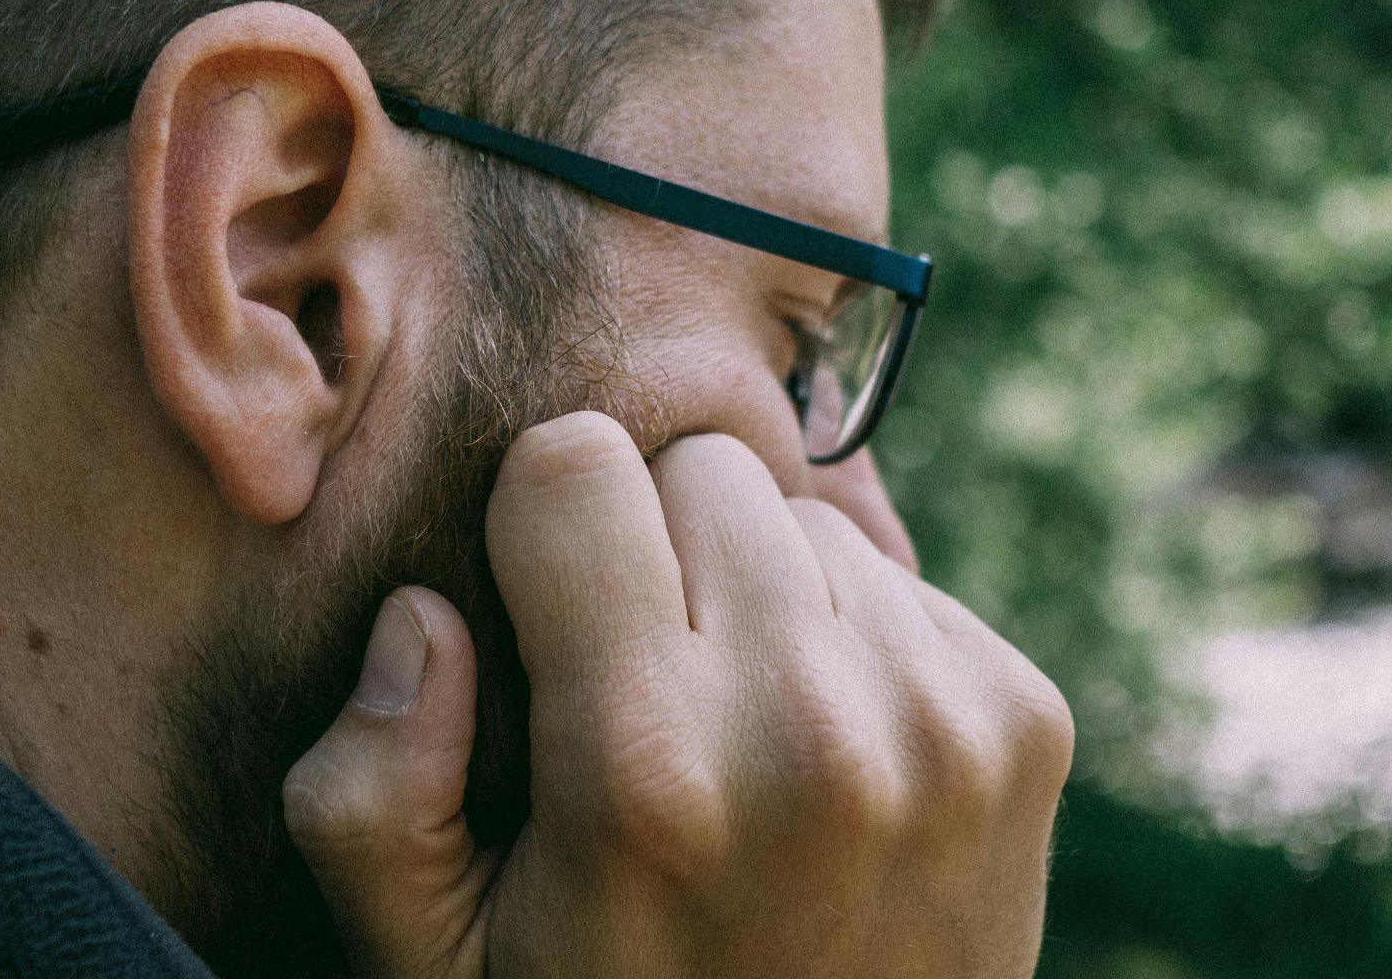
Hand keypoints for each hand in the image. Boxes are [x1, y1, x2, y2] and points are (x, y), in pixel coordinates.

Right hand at [283, 412, 1072, 977]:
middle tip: (649, 688)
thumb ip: (366, 793)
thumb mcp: (433, 964)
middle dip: (659, 550)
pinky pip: (903, 581)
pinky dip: (856, 638)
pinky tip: (831, 753)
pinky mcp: (1026, 721)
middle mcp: (810, 727)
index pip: (575, 463)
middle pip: (704, 470)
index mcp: (641, 767)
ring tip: (742, 732)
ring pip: (809, 519)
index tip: (550, 614)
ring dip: (763, 593)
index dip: (541, 526)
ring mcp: (940, 721)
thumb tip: (425, 613)